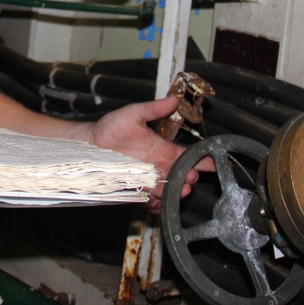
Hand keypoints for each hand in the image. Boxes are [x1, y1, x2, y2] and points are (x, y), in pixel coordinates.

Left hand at [87, 97, 214, 212]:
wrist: (88, 144)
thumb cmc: (110, 128)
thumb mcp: (133, 114)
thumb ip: (153, 109)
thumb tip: (174, 99)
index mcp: (163, 149)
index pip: (188, 156)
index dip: (203, 160)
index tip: (215, 162)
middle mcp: (159, 166)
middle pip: (182, 176)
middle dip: (190, 178)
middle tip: (190, 177)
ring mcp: (148, 180)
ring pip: (169, 191)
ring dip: (176, 192)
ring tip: (178, 189)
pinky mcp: (136, 191)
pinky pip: (152, 203)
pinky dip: (157, 205)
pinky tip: (157, 201)